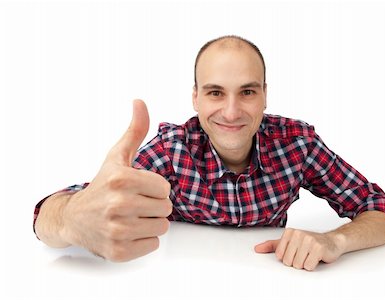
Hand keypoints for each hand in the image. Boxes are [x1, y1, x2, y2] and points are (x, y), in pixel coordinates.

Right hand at [60, 99, 171, 261]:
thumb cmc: (101, 185)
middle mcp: (118, 204)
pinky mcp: (118, 251)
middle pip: (166, 208)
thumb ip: (134, 131)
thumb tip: (140, 101)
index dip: (155, 188)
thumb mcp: (117, 156)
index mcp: (122, 179)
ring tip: (131, 217)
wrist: (74, 218)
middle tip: (134, 204)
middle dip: (154, 205)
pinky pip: (152, 245)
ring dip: (150, 223)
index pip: (165, 188)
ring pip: (162, 227)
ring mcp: (117, 230)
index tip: (139, 188)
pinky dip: (144, 240)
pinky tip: (127, 232)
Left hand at [254, 228, 344, 270]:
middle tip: (304, 254)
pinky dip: (312, 265)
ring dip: (305, 264)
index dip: (288, 258)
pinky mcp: (318, 248)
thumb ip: (272, 246)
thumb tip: (257, 249)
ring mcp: (309, 240)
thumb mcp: (289, 242)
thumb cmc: (309, 243)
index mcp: (289, 232)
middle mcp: (298, 234)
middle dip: (296, 262)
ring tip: (310, 255)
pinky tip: (316, 257)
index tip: (295, 251)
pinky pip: (308, 266)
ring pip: (298, 265)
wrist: (331, 241)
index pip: (280, 256)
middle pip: (288, 261)